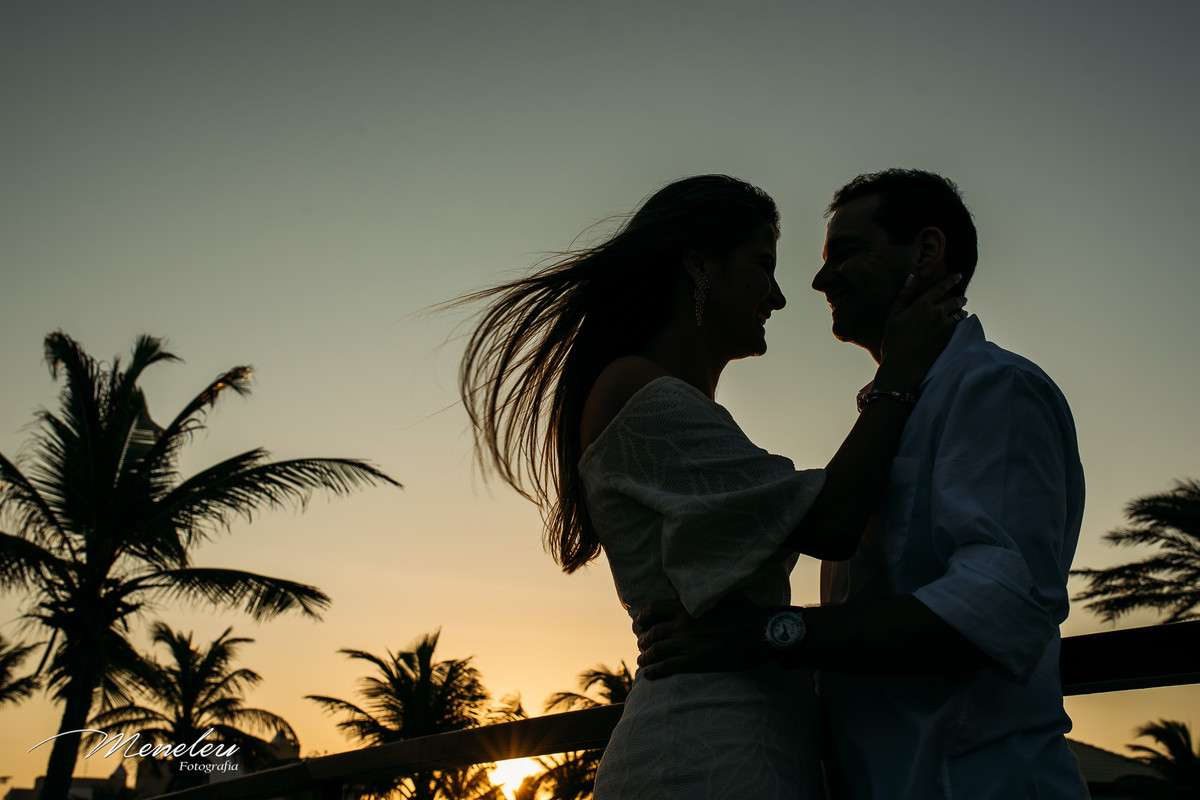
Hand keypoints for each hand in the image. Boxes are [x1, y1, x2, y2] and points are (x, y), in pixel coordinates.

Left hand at [634, 594, 771, 679]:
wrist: (760, 633)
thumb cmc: (746, 612)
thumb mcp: (722, 594)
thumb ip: (704, 593)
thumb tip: (698, 588)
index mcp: (687, 607)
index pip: (655, 609)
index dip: (644, 617)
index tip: (640, 622)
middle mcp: (683, 625)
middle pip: (653, 632)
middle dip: (644, 640)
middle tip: (641, 644)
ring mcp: (688, 644)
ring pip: (657, 651)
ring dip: (645, 656)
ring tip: (642, 660)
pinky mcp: (695, 661)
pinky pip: (667, 667)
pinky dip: (654, 670)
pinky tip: (648, 674)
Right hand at [877, 272, 966, 390]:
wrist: (902, 366)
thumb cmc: (893, 341)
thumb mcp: (893, 316)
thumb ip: (904, 295)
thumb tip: (911, 276)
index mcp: (921, 305)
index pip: (941, 288)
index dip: (951, 280)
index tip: (958, 275)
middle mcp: (936, 313)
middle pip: (954, 300)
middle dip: (959, 298)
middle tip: (962, 299)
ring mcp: (944, 326)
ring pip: (960, 313)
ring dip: (962, 310)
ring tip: (962, 311)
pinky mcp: (949, 339)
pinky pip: (961, 326)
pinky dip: (962, 322)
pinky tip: (960, 324)